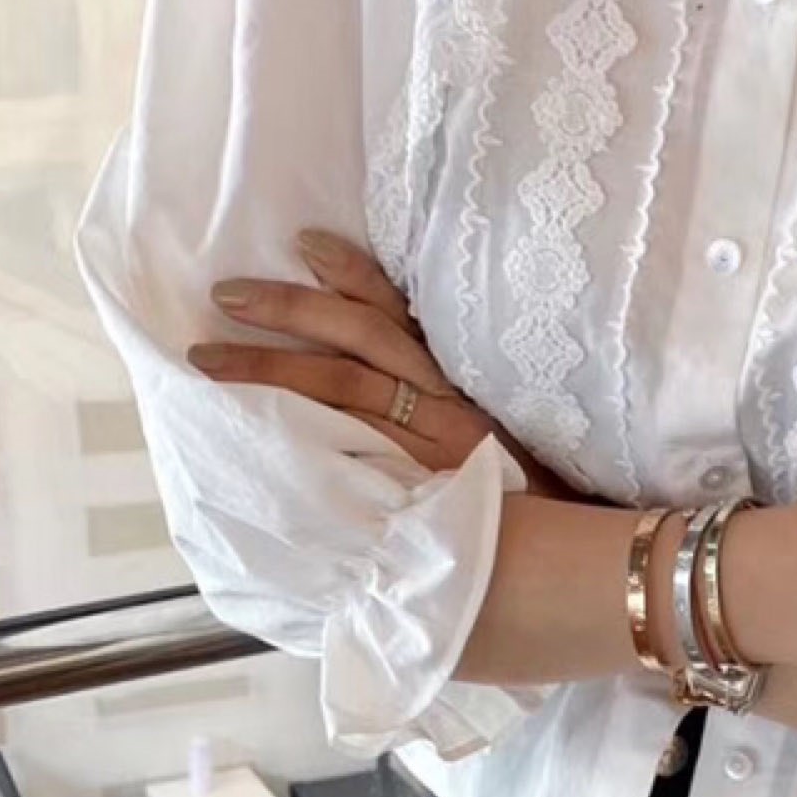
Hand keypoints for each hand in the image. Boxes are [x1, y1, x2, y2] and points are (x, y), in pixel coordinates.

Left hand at [188, 230, 582, 499]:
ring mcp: (432, 442)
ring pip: (342, 384)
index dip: (354, 275)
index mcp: (467, 380)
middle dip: (292, 310)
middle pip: (360, 337)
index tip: (307, 243)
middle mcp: (449, 400)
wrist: (585, 553)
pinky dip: (299, 431)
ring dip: (270, 367)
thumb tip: (409, 395)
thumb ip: (460, 410)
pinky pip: (347, 447)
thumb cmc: (546, 500)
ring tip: (210, 355)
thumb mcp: (511, 438)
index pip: (404, 313)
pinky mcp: (419, 483)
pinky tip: (252, 425)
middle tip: (228, 294)